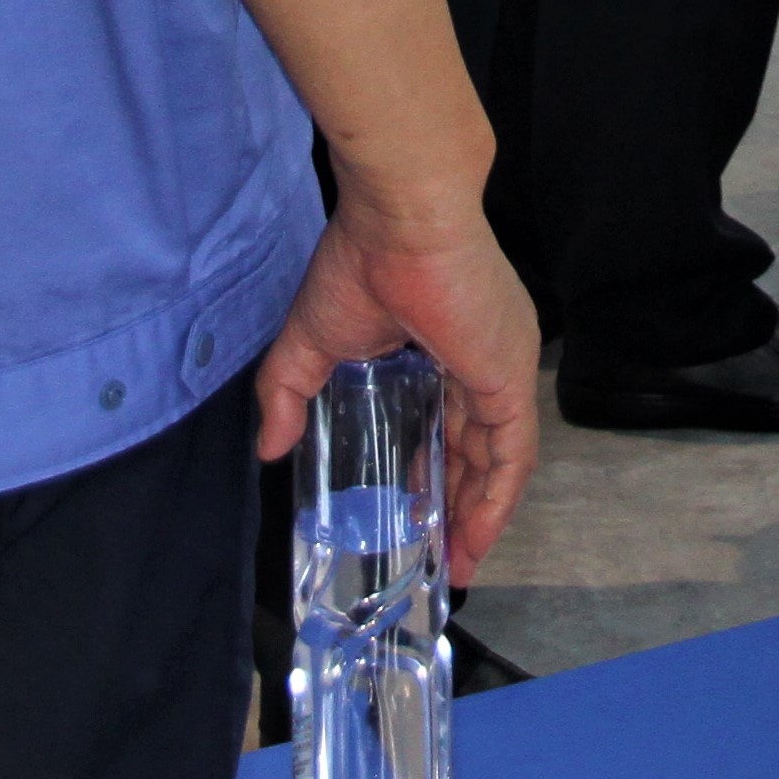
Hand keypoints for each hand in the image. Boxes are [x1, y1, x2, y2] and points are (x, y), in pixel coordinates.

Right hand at [252, 184, 543, 586]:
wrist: (401, 217)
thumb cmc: (360, 262)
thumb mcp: (311, 340)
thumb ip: (288, 394)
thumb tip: (267, 449)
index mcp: (442, 345)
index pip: (449, 420)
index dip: (432, 468)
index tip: (412, 510)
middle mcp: (481, 360)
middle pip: (475, 447)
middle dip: (457, 502)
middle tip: (437, 551)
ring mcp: (500, 369)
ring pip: (497, 459)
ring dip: (479, 514)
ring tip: (456, 562)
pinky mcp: (509, 378)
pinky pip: (512, 456)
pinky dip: (495, 500)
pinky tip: (473, 538)